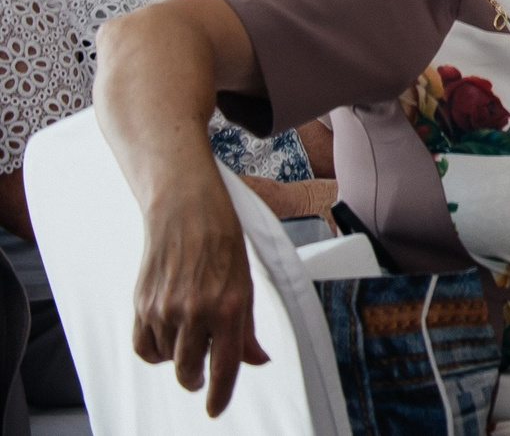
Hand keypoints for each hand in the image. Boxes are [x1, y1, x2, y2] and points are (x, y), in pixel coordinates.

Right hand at [131, 191, 267, 414]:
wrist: (186, 211)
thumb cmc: (222, 243)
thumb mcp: (246, 284)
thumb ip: (247, 328)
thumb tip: (256, 360)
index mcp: (229, 306)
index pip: (225, 366)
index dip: (220, 394)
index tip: (215, 409)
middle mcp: (196, 311)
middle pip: (190, 372)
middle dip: (197, 379)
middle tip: (203, 372)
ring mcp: (164, 310)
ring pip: (168, 360)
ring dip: (179, 359)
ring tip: (189, 338)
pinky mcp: (141, 305)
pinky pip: (144, 348)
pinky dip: (155, 352)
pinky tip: (166, 341)